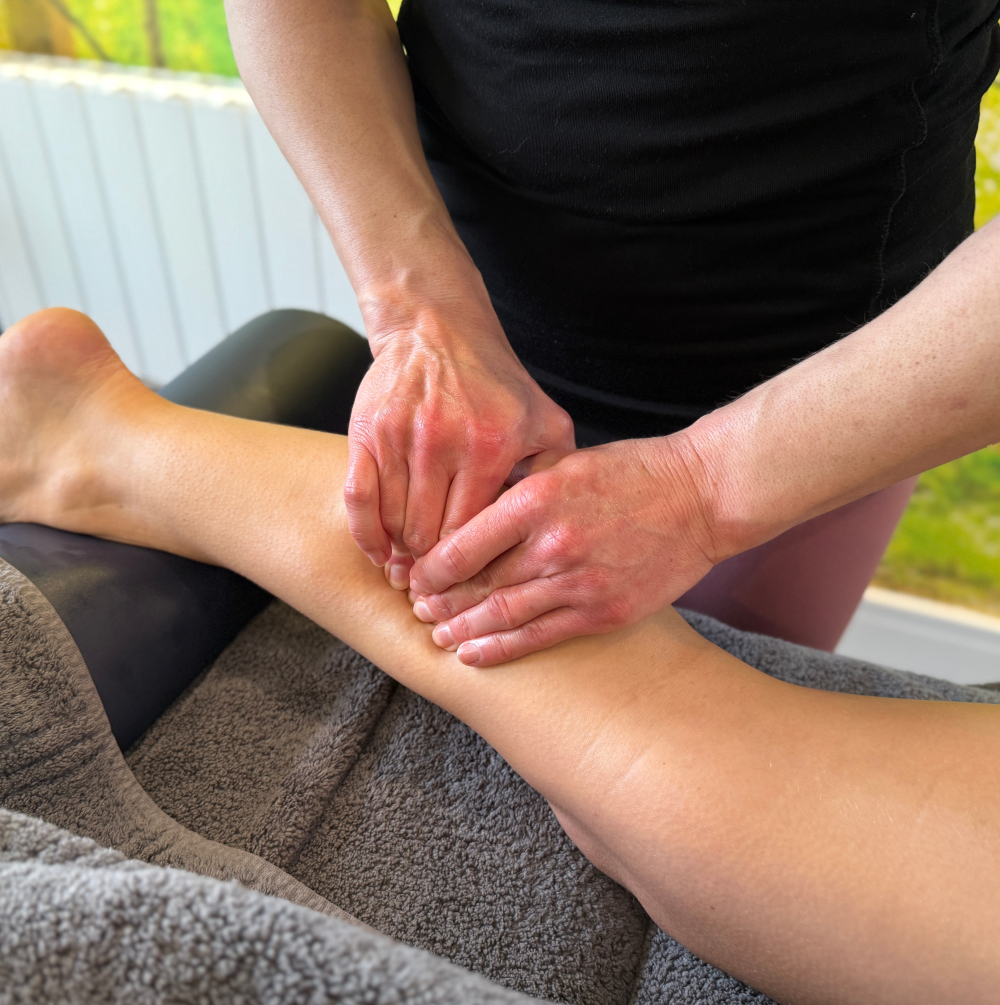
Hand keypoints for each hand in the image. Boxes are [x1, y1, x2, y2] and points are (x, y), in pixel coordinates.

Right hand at [345, 300, 574, 587]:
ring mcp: (400, 439)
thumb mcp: (544, 420)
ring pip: (395, 523)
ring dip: (401, 555)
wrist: (438, 331)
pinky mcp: (367, 434)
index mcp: (491, 447)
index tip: (470, 591)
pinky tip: (379, 553)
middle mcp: (443, 443)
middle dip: (434, 570)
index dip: (470, 569)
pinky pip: (358, 500)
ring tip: (412, 572)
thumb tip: (566, 524)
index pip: (474, 533)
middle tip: (438, 590)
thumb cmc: (496, 384)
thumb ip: (559, 470)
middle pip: (430, 536)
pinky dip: (366, 535)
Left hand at [407, 437, 723, 664]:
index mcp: (537, 499)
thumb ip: (519, 487)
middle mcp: (553, 543)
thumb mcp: (566, 462)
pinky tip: (474, 655)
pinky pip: (540, 637)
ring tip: (439, 638)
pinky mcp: (603, 612)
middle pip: (478, 584)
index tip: (415, 576)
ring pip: (503, 615)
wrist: (701, 497)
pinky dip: (501, 649)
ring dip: (463, 630)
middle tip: (418, 611)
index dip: (431, 568)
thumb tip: (468, 509)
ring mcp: (579, 582)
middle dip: (440, 602)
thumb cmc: (632, 473)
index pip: (464, 544)